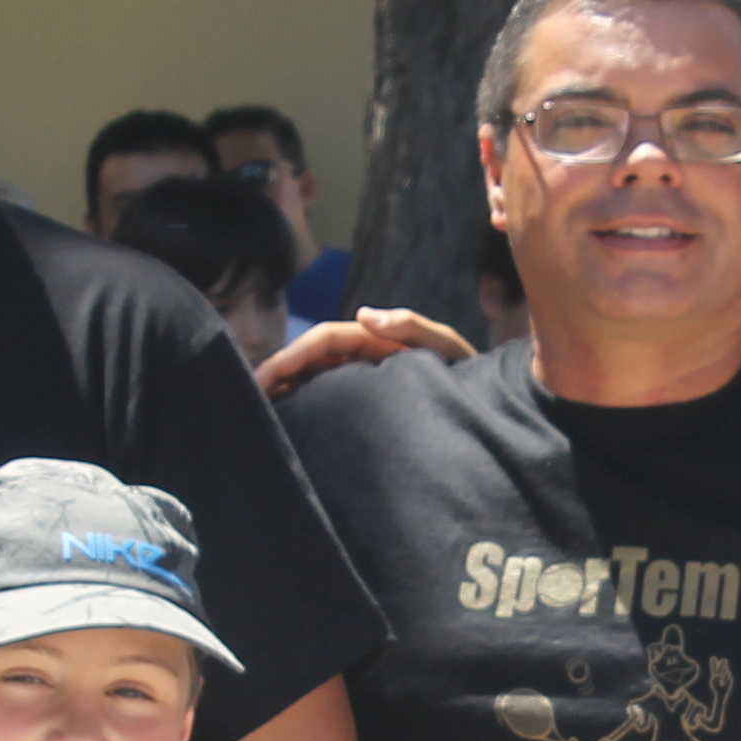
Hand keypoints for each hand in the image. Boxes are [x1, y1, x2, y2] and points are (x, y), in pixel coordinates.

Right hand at [258, 306, 473, 399]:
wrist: (491, 410)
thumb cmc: (472, 376)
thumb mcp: (448, 348)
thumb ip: (412, 328)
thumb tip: (361, 313)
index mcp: (377, 341)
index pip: (326, 340)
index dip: (294, 354)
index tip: (268, 376)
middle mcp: (365, 361)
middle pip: (312, 361)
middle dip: (279, 374)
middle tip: (249, 397)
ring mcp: (365, 386)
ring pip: (315, 383)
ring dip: (286, 392)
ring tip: (258, 412)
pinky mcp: (368, 412)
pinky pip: (331, 406)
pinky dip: (306, 410)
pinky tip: (288, 427)